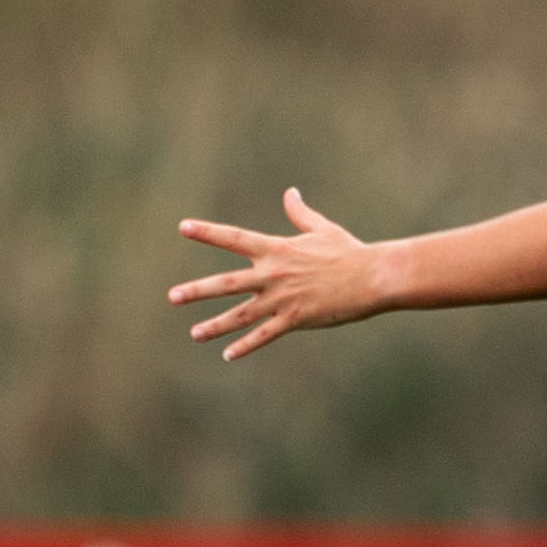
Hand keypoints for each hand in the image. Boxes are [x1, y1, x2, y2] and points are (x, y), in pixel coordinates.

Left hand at [169, 188, 387, 360]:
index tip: (183, 227)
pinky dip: (246, 346)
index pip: (235, 238)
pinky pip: (265, 335)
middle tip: (173, 296)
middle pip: (227, 283)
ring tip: (194, 333)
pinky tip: (228, 354)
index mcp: (277, 250)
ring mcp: (283, 298)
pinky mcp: (296, 318)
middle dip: (198, 291)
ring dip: (216, 326)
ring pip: (241, 315)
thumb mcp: (321, 229)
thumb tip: (290, 192)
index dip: (208, 232)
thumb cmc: (348, 252)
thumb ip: (300, 213)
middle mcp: (273, 274)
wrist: (373, 277)